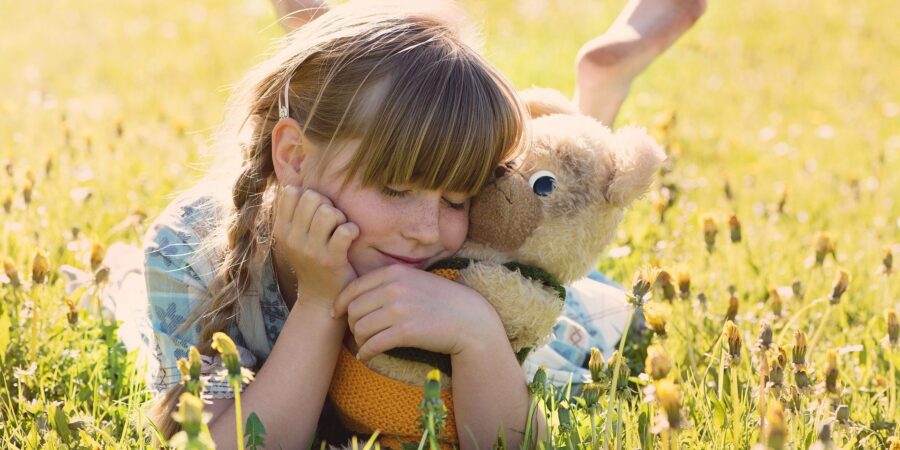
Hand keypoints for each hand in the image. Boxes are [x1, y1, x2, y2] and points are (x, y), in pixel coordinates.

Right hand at [273, 186, 358, 308]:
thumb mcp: (295, 237)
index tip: (315, 211)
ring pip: (328, 212)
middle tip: (332, 221)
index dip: (308, 195)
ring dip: (340, 217)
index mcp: (281, 230)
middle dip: (327, 204)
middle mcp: (292, 239)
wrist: (320, 298)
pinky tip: (351, 237)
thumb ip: (295, 211)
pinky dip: (352, 230)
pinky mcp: (331, 261)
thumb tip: (297, 180)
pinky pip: (345, 231)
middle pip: (312, 197)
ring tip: (340, 229)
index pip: (291, 192)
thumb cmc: (312, 260)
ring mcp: (311, 251)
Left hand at [332, 264, 504, 361]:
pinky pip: (373, 344)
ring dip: (359, 340)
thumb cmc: (440, 301)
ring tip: (366, 345)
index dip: (340, 303)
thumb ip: (388, 283)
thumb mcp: (414, 280)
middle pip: (353, 310)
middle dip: (351, 324)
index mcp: (394, 272)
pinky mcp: (406, 331)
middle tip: (358, 334)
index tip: (336, 314)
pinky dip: (365, 353)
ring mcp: (400, 309)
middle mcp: (394, 288)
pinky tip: (367, 357)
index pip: (353, 288)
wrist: (469, 319)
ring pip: (360, 328)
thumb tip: (356, 297)